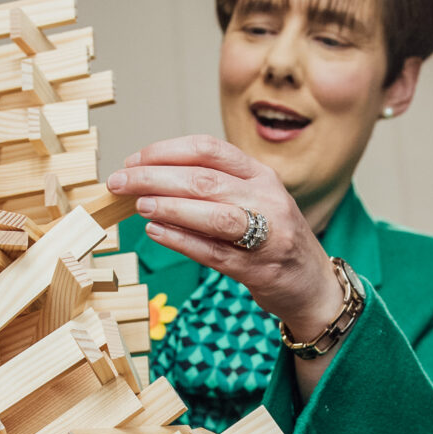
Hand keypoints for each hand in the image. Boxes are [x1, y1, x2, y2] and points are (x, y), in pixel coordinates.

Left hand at [105, 137, 343, 337]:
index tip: (133, 159)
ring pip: (212, 213)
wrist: (313, 284)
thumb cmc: (273, 238)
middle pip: (203, 180)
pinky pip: (212, 252)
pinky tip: (155, 231)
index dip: (166, 151)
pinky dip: (181, 240)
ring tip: (137, 205)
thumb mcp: (254, 199)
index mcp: (261, 175)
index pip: (209, 149)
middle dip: (154, 177)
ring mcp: (265, 234)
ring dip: (170, 206)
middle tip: (119, 181)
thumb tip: (151, 177)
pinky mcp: (257, 269)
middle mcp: (266, 199)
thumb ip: (214, 187)